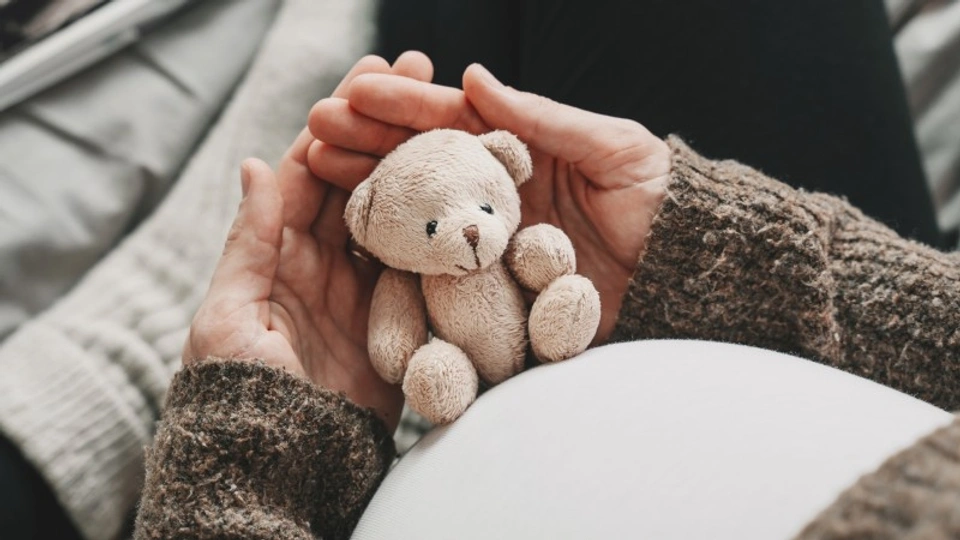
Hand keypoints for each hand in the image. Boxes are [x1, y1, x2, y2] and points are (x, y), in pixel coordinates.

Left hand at [183, 53, 432, 430]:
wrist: (282, 459)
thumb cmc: (239, 391)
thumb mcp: (229, 314)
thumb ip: (249, 242)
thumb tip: (256, 163)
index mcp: (279, 250)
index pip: (310, 169)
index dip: (340, 119)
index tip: (372, 71)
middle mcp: (326, 259)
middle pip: (361, 179)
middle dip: (389, 127)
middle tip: (424, 74)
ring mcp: (365, 286)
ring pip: (397, 214)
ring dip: (422, 168)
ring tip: (458, 120)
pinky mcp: (399, 316)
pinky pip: (422, 265)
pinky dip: (444, 231)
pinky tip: (473, 193)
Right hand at [307, 60, 669, 340]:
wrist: (685, 271)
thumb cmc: (658, 198)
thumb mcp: (611, 147)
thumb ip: (544, 119)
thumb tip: (476, 76)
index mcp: (519, 150)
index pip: (451, 121)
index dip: (402, 105)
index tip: (354, 92)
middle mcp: (494, 193)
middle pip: (421, 164)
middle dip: (368, 142)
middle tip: (316, 128)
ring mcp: (489, 242)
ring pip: (418, 214)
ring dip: (370, 193)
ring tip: (320, 173)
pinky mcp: (495, 289)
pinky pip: (440, 274)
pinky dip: (397, 261)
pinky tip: (356, 246)